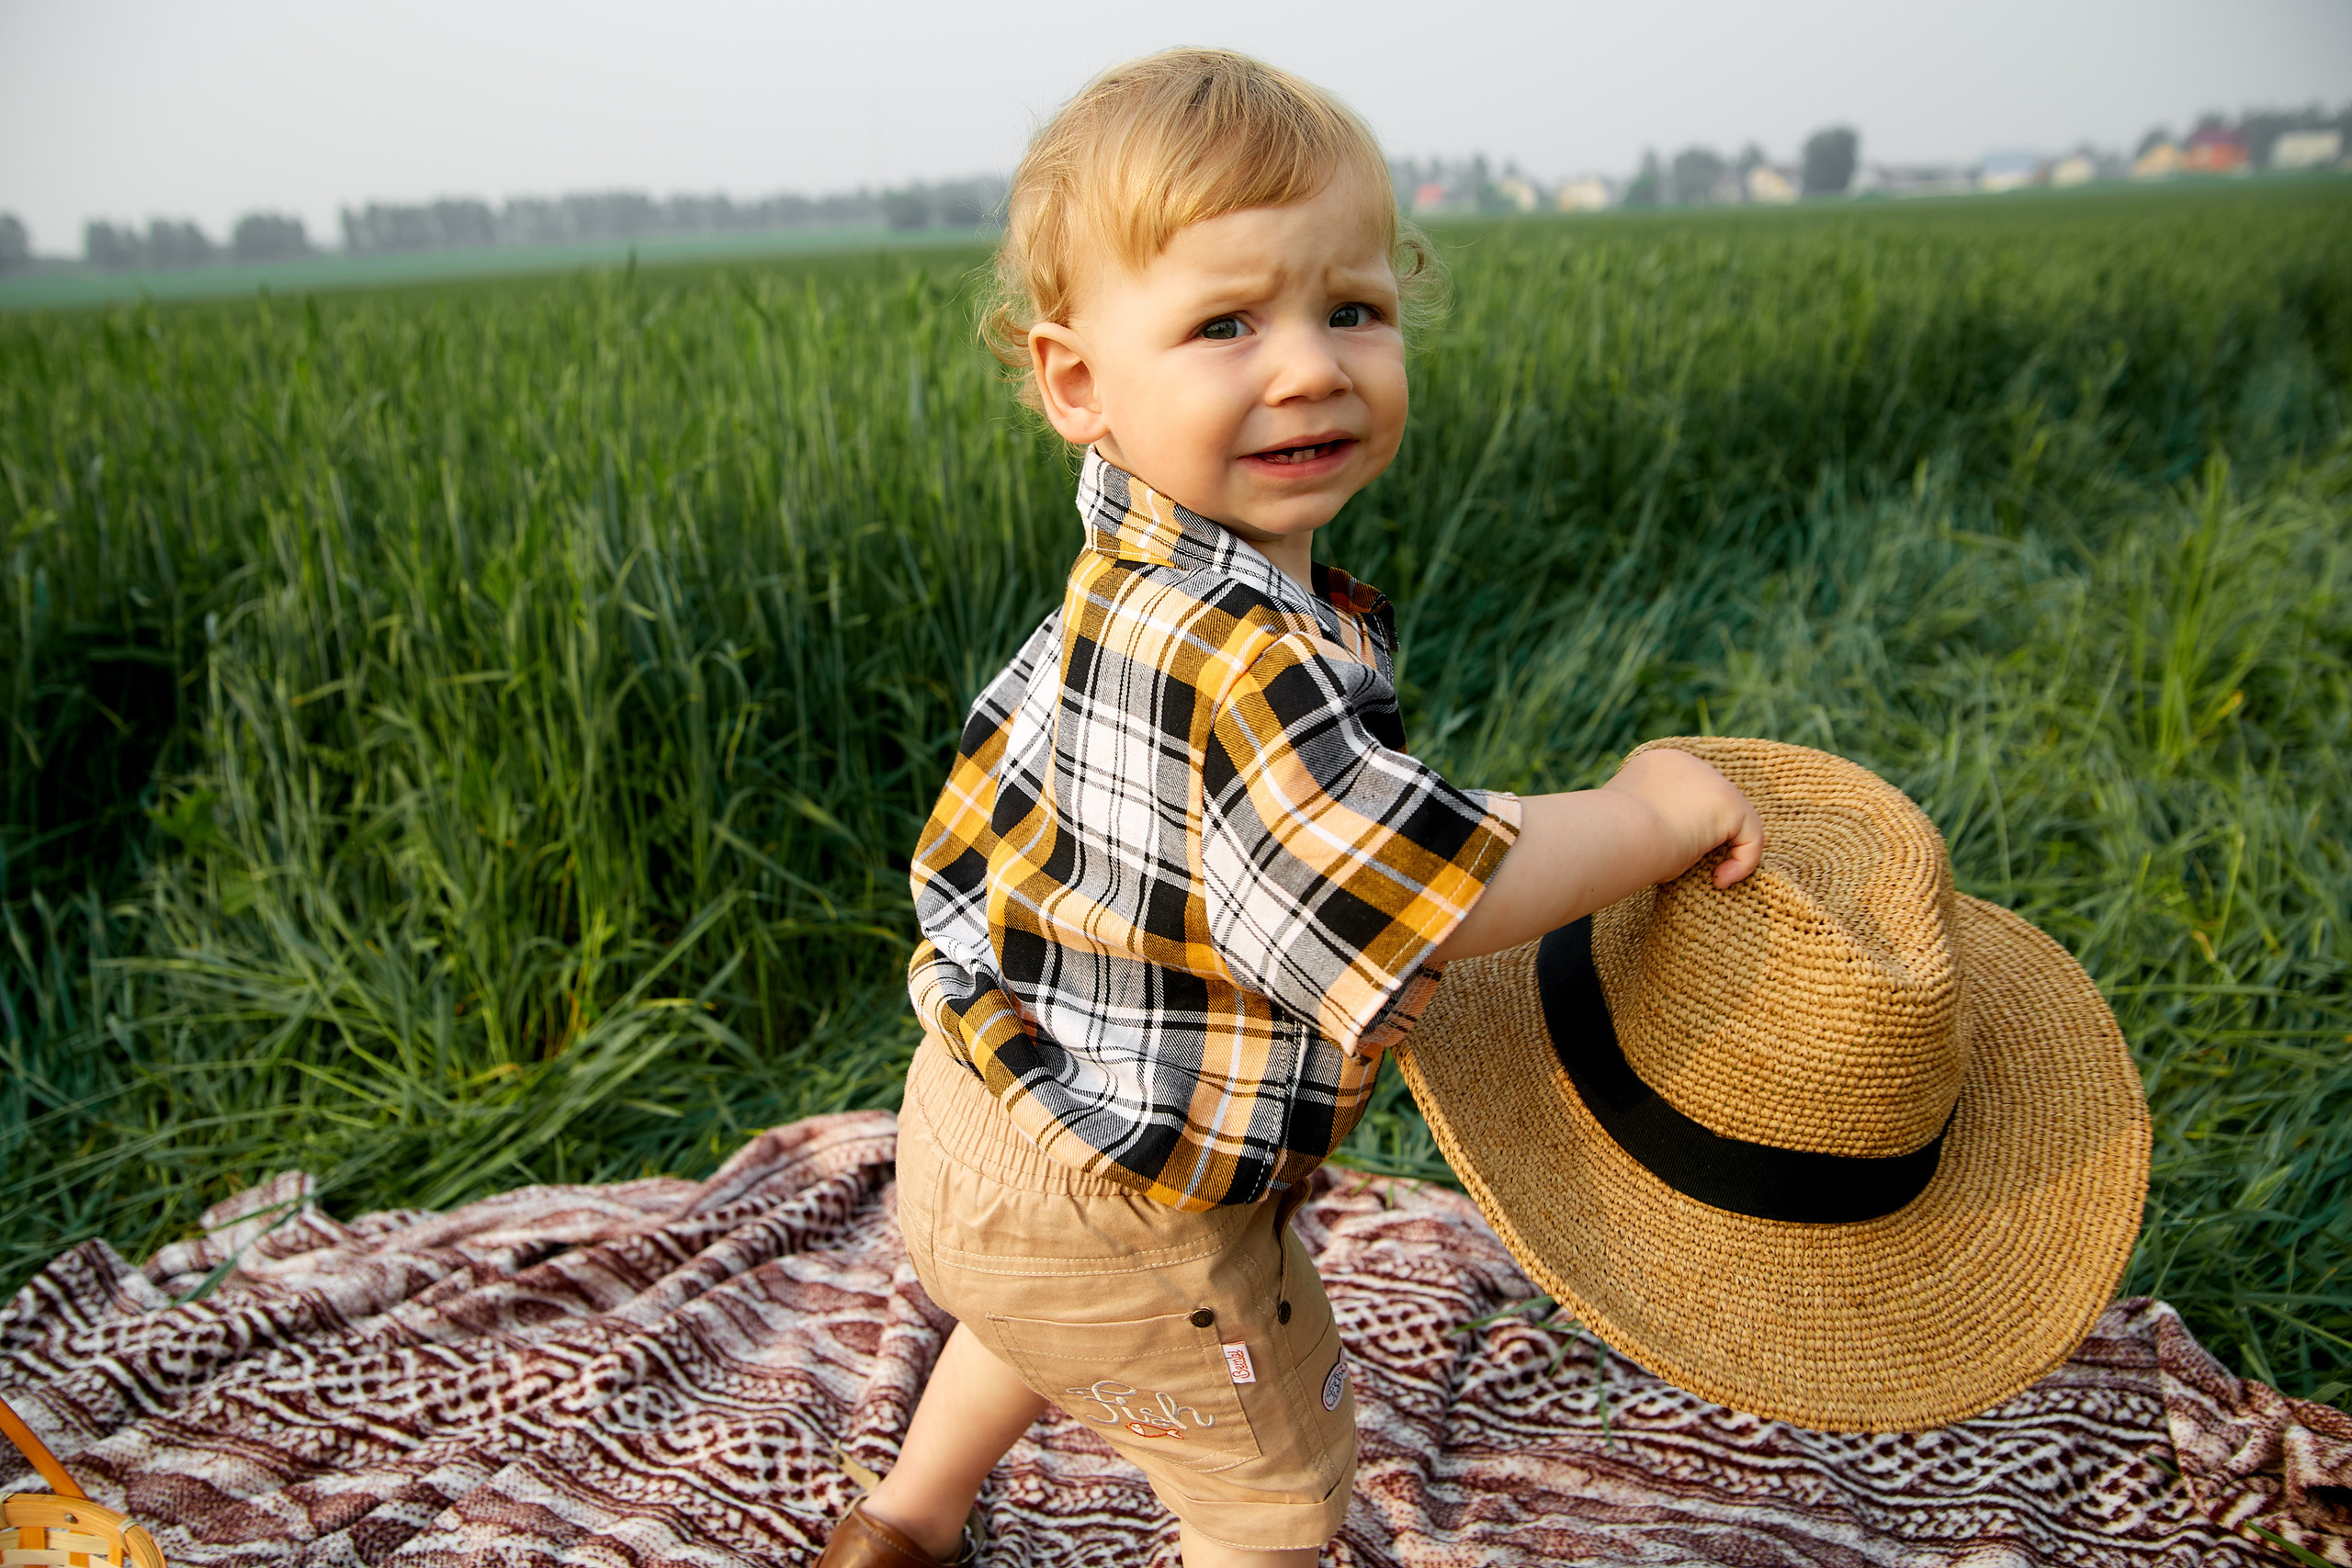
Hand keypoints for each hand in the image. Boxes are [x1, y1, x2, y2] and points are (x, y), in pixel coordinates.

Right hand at [1427, 746, 1765, 964]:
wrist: (1610, 836)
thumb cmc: (1586, 838)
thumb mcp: (1580, 829)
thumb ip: (1566, 830)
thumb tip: (1482, 846)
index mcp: (1652, 767)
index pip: (1678, 798)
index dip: (1675, 831)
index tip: (1658, 862)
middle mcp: (1683, 765)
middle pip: (1710, 807)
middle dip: (1703, 841)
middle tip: (1681, 874)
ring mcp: (1708, 782)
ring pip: (1734, 824)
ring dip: (1719, 855)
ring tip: (1701, 880)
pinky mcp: (1728, 805)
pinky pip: (1751, 837)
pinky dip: (1743, 863)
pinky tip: (1718, 883)